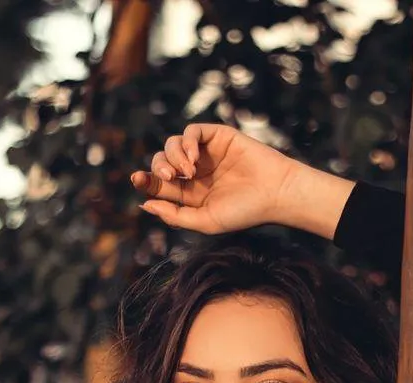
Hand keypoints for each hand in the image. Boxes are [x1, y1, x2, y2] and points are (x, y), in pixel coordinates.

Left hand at [129, 122, 297, 234]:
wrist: (274, 193)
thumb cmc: (244, 212)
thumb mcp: (205, 221)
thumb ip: (175, 216)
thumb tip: (145, 205)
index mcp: (189, 194)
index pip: (159, 184)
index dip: (145, 181)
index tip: (137, 180)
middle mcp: (195, 172)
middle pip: (161, 162)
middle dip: (158, 168)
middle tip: (169, 177)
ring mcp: (206, 153)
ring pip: (172, 144)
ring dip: (172, 156)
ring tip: (187, 171)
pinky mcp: (217, 136)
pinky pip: (192, 131)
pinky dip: (187, 142)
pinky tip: (193, 159)